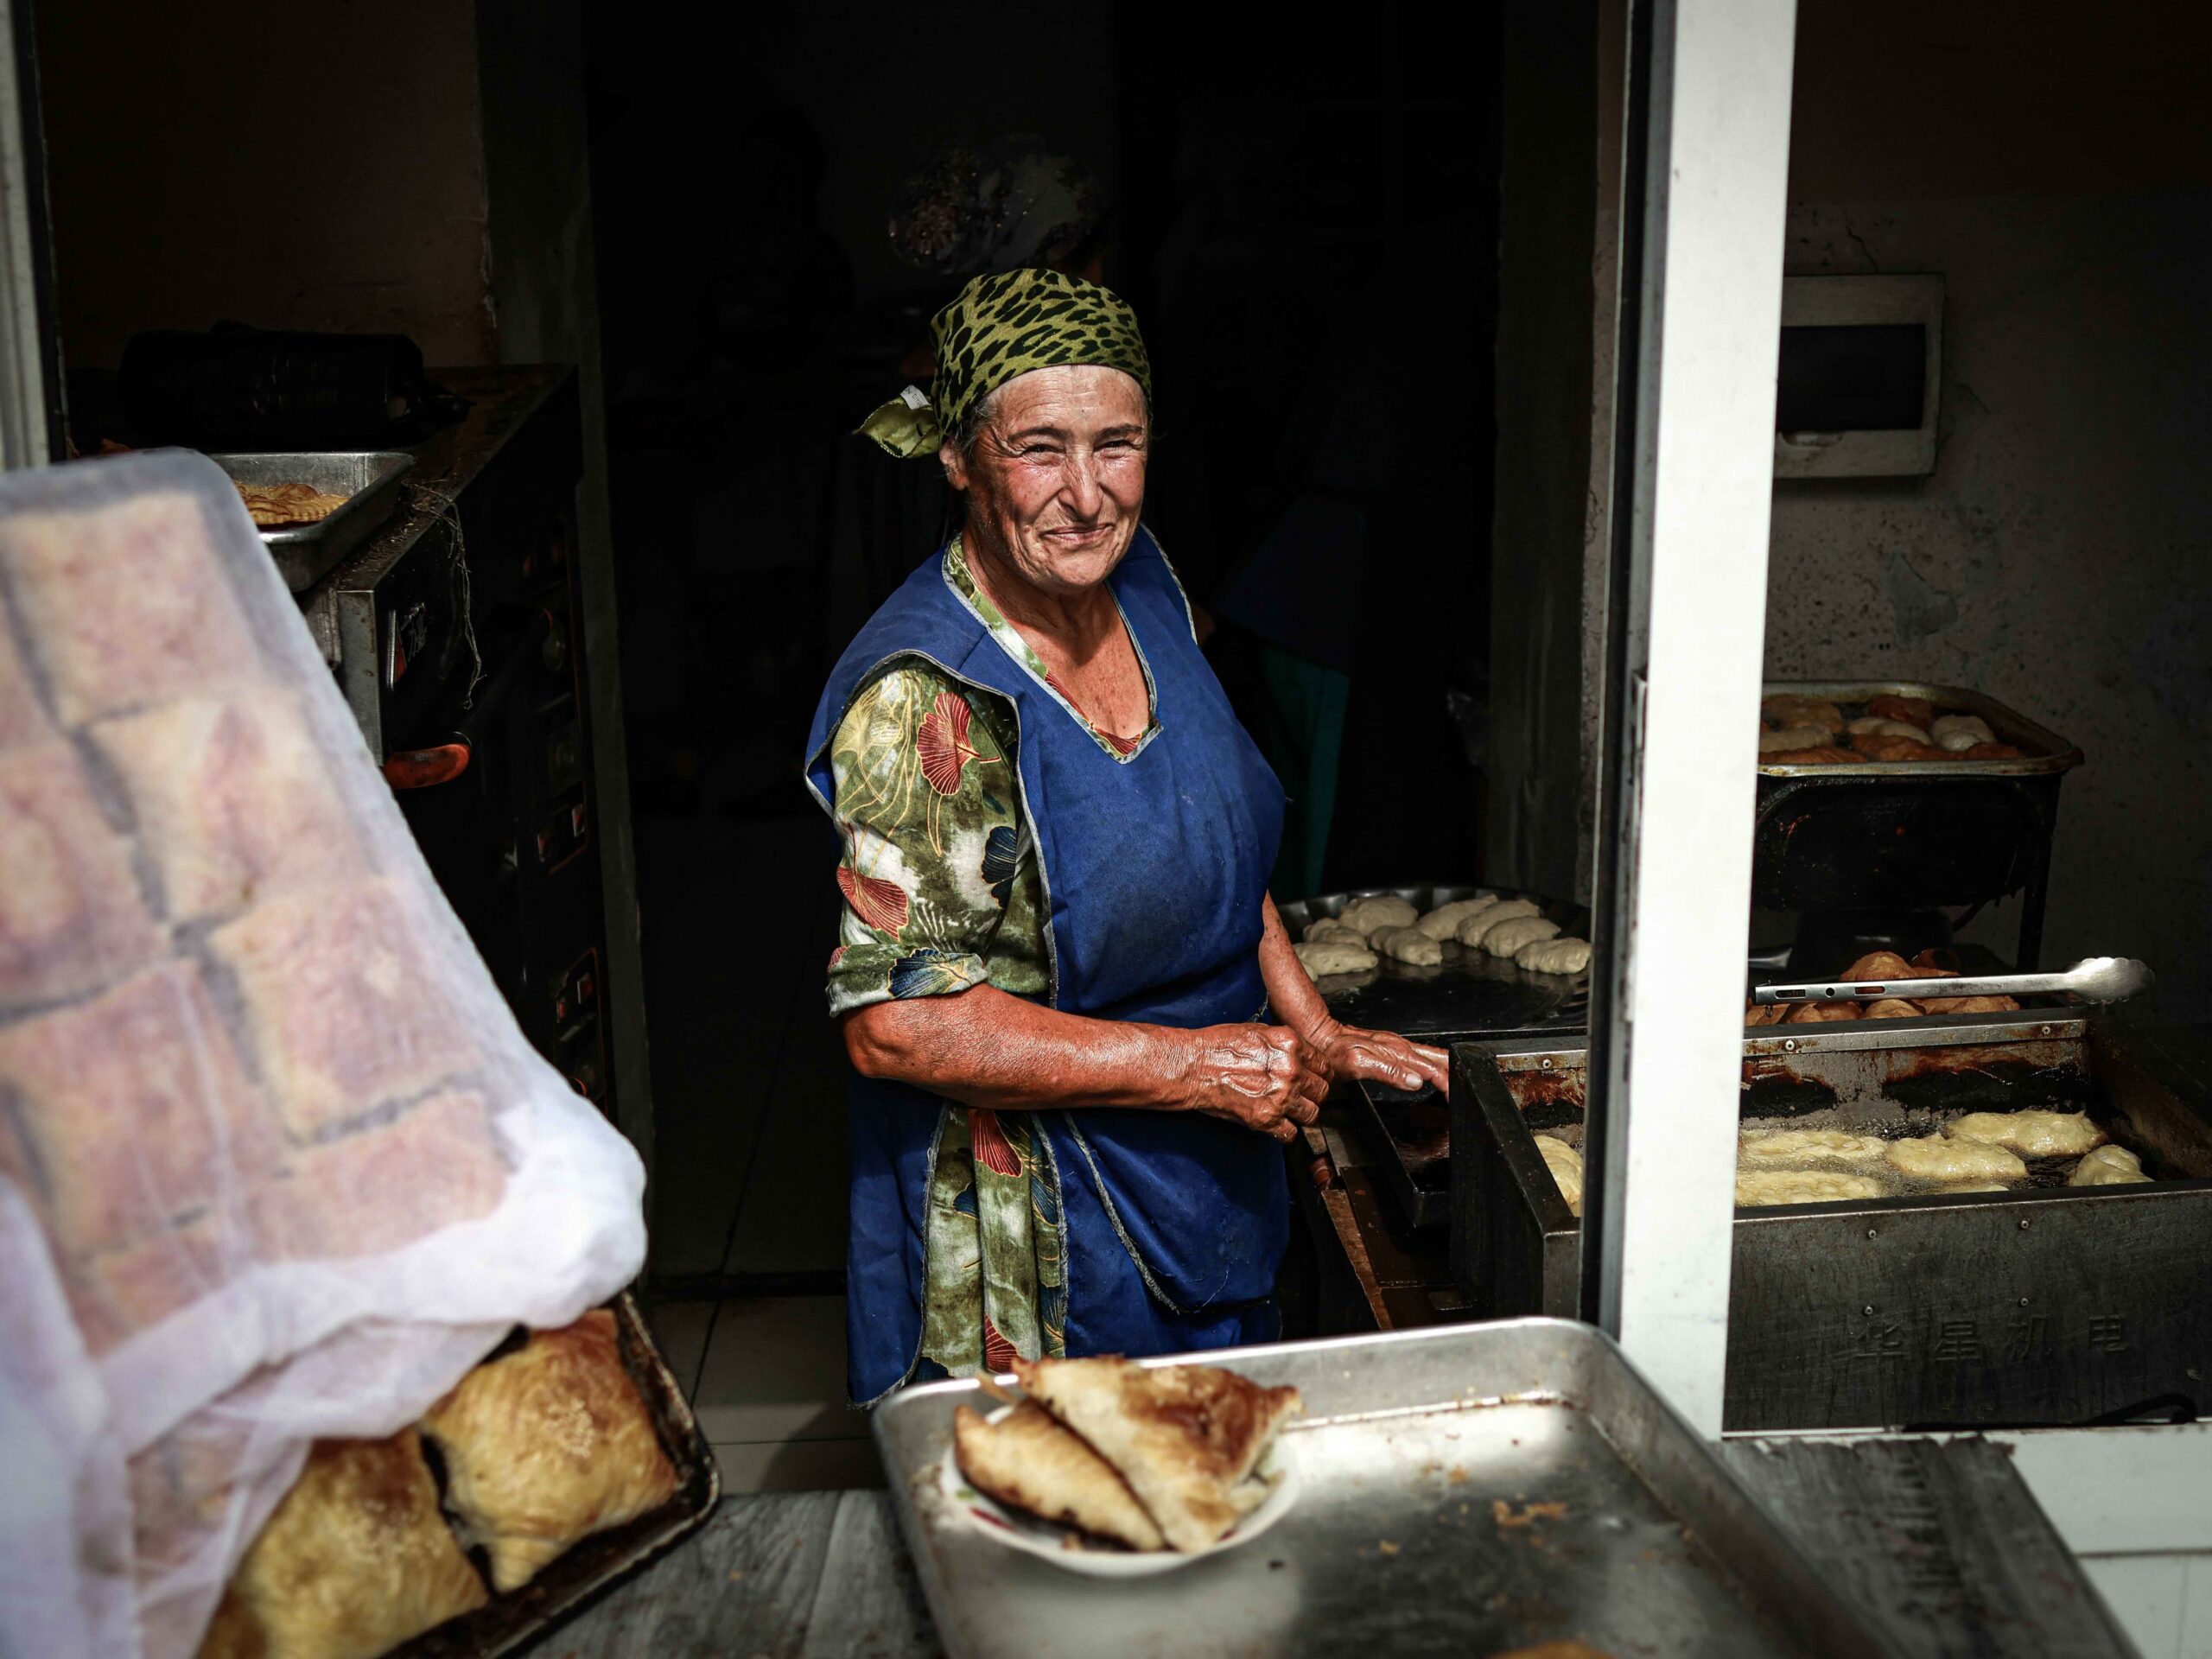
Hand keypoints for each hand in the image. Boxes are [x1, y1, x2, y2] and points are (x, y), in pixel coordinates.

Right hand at [1172, 1024, 1329, 1143]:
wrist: (1193, 1066)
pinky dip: (1286, 1132)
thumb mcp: (1257, 1030)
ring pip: (1313, 1114)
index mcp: (1291, 1044)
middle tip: (1303, 1095)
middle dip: (1314, 1094)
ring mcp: (1281, 1096)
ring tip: (1292, 1111)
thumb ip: (1284, 1044)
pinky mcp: (1266, 1119)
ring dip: (1303, 1114)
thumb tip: (1298, 1055)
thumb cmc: (1217, 1045)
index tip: (1316, 1079)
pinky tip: (1278, 1124)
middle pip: (1323, 1090)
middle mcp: (1291, 1070)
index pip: (1325, 1065)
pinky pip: (1291, 1134)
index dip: (1320, 1074)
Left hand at [1299, 1015, 1449, 1095]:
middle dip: (1456, 1073)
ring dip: (1448, 1068)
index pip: (1433, 1069)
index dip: (1448, 1083)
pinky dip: (1434, 1064)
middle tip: (1467, 1091)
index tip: (1456, 1097)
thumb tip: (1416, 1080)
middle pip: (1439, 1059)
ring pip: (1431, 1055)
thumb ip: (1388, 1071)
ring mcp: (1397, 1045)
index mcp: (1397, 1052)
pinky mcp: (1391, 1047)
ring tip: (1460, 1082)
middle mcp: (1400, 1046)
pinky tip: (1434, 1072)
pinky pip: (1420, 1055)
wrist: (1319, 1035)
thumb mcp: (1359, 1063)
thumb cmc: (1334, 1050)